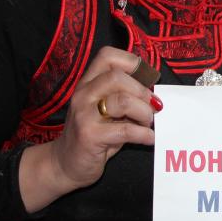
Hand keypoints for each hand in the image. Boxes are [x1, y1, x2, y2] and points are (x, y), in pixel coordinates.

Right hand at [18, 47, 159, 211]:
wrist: (67, 164)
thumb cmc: (94, 134)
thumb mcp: (107, 110)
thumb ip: (124, 96)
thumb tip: (155, 93)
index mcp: (88, 83)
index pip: (107, 56)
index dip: (132, 62)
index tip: (148, 78)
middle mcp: (83, 94)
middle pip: (117, 76)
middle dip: (142, 92)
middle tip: (153, 107)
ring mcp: (84, 114)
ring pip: (123, 101)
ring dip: (144, 113)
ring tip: (148, 124)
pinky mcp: (89, 135)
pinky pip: (126, 130)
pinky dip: (144, 134)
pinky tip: (149, 138)